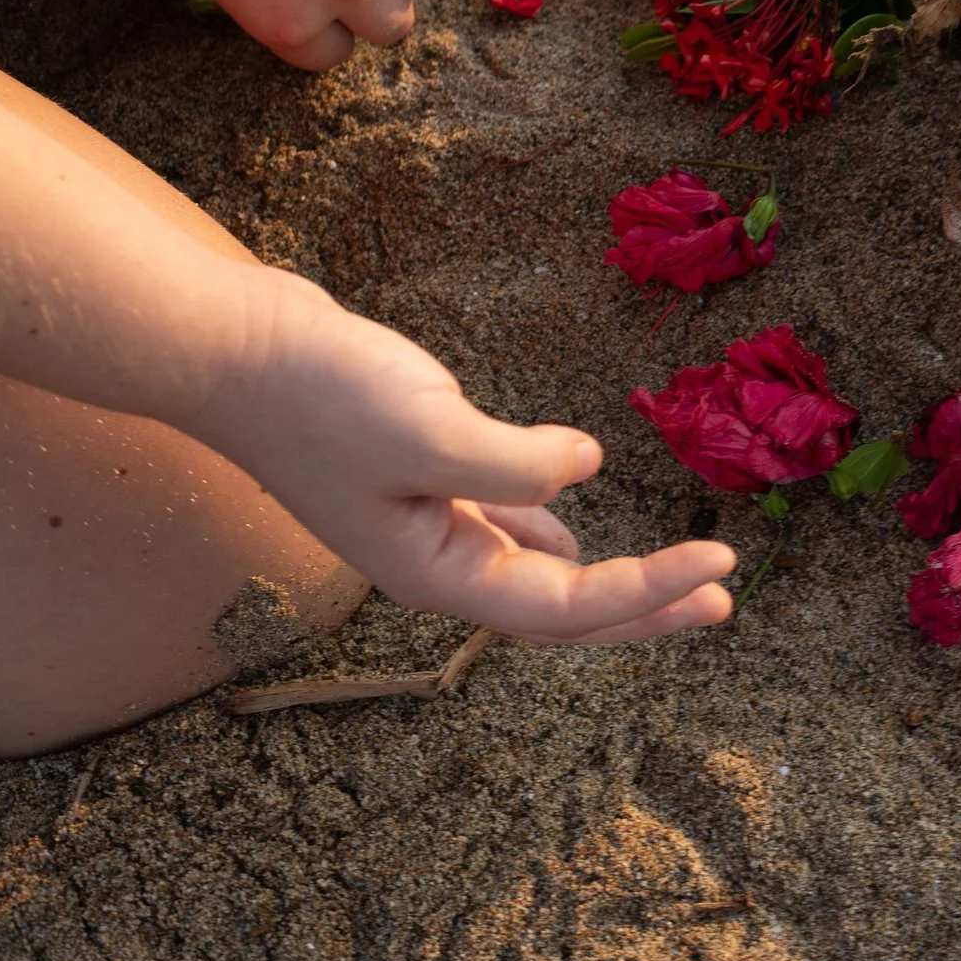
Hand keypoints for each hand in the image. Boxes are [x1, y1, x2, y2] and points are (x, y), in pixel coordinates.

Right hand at [188, 268, 735, 643]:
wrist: (235, 348)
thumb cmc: (317, 395)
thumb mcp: (427, 429)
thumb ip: (512, 461)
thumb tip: (584, 470)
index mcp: (435, 572)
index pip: (563, 609)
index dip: (648, 594)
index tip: (721, 565)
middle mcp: (435, 561)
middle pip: (559, 611)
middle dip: (646, 607)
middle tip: (725, 594)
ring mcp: (426, 520)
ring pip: (536, 569)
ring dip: (611, 574)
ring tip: (677, 572)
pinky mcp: (422, 474)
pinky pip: (502, 520)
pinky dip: (548, 526)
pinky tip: (573, 524)